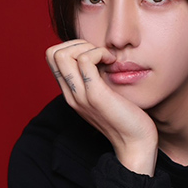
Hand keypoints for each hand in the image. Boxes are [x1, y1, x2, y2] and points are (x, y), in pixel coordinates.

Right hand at [46, 40, 157, 174]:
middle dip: (77, 44)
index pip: (53, 59)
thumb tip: (99, 55)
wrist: (136, 143)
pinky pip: (85, 60)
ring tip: (106, 58)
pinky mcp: (95, 96)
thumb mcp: (105, 94)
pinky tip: (112, 62)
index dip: (73, 48)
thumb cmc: (127, 118)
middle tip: (101, 55)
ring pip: (62, 55)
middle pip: (52, 53)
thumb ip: (97, 78)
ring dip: (87, 47)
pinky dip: (99, 53)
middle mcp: (71, 94)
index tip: (96, 56)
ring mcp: (80, 96)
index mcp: (71, 94)